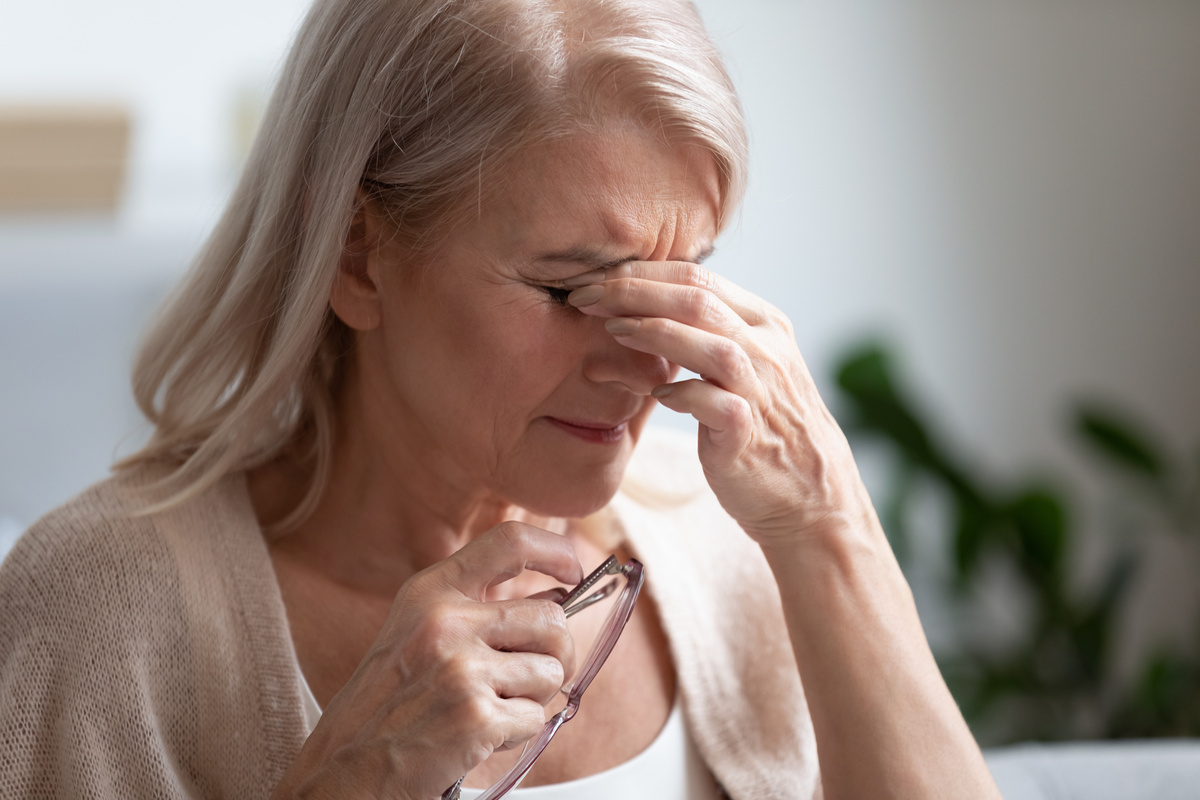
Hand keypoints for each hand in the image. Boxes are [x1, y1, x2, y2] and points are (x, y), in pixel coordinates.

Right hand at [271, 523, 581, 799]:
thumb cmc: (385, 706)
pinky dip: (516, 732)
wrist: (343, 770)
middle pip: (551, 619)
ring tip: (488, 708)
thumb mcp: (417, 633)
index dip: (555, 552)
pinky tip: (477, 735)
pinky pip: (535, 716)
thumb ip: (477, 609)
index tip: (573, 572)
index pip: (510, 542)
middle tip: (534, 675)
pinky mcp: (476, 716)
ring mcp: (461, 668)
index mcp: (430, 592)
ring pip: (551, 672)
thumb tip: (558, 600)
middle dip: (557, 653)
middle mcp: (445, 621)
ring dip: (532, 697)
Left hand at [569, 261, 877, 544]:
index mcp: (764, 323)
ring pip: (708, 344)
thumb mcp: (747, 365)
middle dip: (633, 292)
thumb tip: (648, 304)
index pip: (698, 278)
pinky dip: (680, 394)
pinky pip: (714, 404)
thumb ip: (710, 333)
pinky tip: (653, 394)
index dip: (642, 273)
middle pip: (697, 300)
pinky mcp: (750, 434)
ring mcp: (762, 390)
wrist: (810, 493)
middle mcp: (767, 349)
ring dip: (653, 332)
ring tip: (609, 329)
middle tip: (584, 296)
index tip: (596, 279)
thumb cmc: (766, 425)